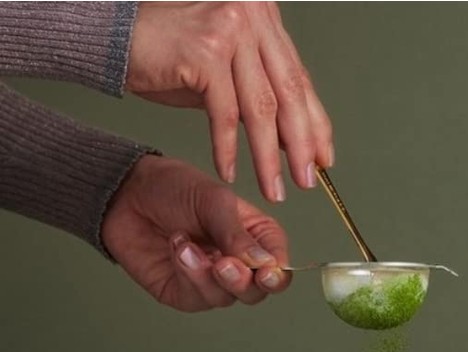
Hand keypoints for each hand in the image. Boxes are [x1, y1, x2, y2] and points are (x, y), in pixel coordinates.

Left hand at [101, 155, 291, 311]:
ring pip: (227, 298)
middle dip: (243, 281)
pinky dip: (188, 275)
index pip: (279, 265)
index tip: (266, 271)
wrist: (126, 193)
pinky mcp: (185, 293)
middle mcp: (239, 264)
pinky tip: (178, 248)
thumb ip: (238, 233)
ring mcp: (212, 281)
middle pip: (258, 292)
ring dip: (208, 275)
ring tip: (186, 245)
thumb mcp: (213, 200)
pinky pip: (197, 298)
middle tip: (225, 264)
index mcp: (256, 238)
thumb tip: (265, 263)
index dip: (276, 274)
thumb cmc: (174, 188)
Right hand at [126, 1, 332, 202]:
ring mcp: (232, 27)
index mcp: (265, 17)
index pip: (298, 79)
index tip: (324, 160)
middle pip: (288, 93)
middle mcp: (254, 13)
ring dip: (268, 157)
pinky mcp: (206, 49)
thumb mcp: (228, 77)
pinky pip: (224, 113)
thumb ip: (261, 98)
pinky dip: (227, 148)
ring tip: (274, 189)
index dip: (315, 124)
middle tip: (307, 182)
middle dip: (301, 145)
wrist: (113, 37)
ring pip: (261, 108)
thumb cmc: (169, 56)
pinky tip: (230, 173)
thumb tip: (297, 142)